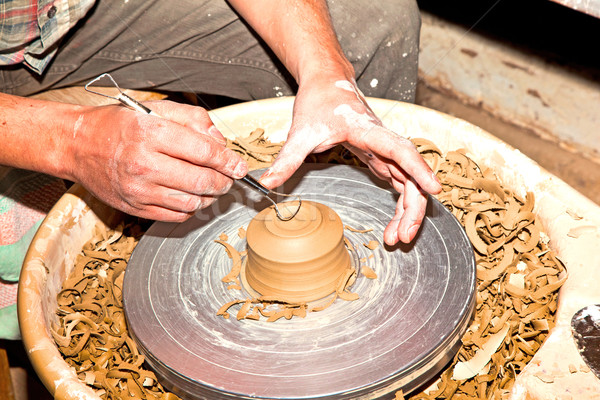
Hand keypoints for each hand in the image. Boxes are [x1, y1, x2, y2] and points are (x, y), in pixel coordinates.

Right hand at [65, 100, 246, 221]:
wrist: (78, 145)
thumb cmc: (118, 125)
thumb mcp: (155, 109)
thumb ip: (193, 119)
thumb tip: (220, 141)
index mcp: (150, 133)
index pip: (203, 151)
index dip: (228, 161)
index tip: (239, 166)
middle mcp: (144, 163)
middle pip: (201, 180)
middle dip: (224, 181)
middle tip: (229, 178)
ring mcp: (138, 190)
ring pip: (191, 202)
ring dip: (210, 197)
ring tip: (212, 187)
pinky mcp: (134, 207)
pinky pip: (175, 216)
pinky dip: (191, 209)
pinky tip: (192, 196)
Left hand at [259, 79, 440, 245]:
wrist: (326, 82)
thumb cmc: (319, 102)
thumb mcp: (300, 132)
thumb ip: (287, 158)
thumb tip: (265, 183)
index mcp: (368, 130)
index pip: (400, 150)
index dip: (418, 169)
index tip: (434, 189)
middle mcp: (383, 140)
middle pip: (411, 174)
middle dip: (413, 207)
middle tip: (403, 236)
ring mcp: (384, 149)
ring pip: (408, 182)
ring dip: (408, 210)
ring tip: (398, 237)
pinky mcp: (381, 156)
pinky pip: (399, 182)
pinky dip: (399, 204)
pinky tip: (394, 223)